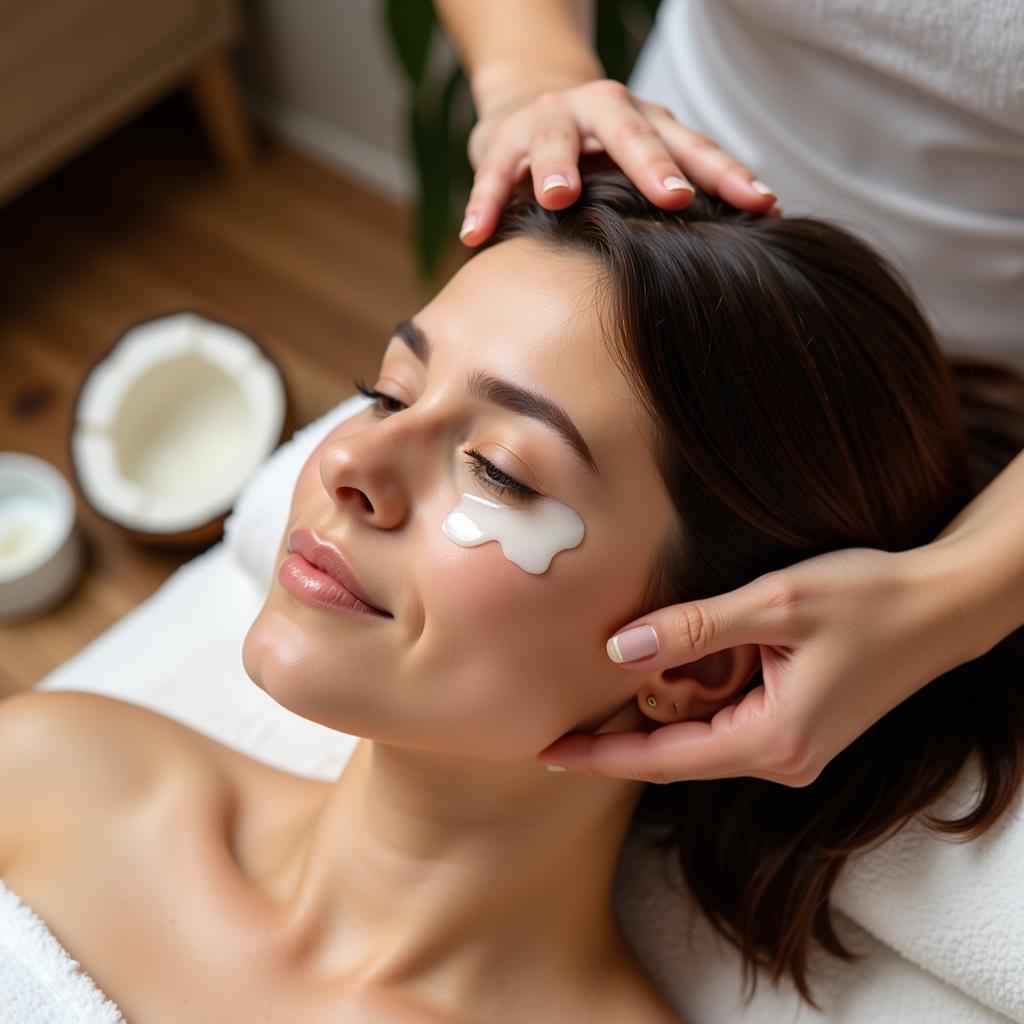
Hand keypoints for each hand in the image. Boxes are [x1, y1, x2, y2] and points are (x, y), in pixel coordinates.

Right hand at [459, 76, 777, 245]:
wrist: (531, 101)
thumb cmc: (601, 150)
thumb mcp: (640, 161)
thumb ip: (678, 190)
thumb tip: (752, 237)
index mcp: (647, 119)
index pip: (694, 145)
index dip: (726, 174)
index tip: (759, 204)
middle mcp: (603, 109)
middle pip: (631, 131)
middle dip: (652, 165)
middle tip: (674, 199)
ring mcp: (550, 119)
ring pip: (555, 137)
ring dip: (556, 166)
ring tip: (557, 199)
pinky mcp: (502, 138)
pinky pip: (491, 171)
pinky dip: (484, 202)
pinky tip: (475, 236)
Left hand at [537, 543, 974, 784]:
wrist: (944, 606)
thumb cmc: (870, 598)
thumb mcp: (775, 604)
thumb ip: (693, 628)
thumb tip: (618, 650)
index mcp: (773, 740)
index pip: (663, 760)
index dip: (601, 756)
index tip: (548, 752)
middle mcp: (782, 759)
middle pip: (676, 760)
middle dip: (615, 745)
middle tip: (553, 730)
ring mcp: (793, 749)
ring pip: (700, 745)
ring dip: (649, 727)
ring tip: (589, 712)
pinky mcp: (800, 729)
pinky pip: (725, 730)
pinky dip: (685, 713)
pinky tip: (654, 692)